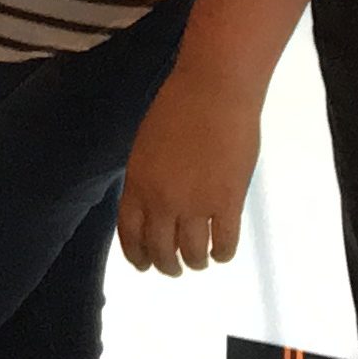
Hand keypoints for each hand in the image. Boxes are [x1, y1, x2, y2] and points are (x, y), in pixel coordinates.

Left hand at [117, 67, 263, 275]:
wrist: (213, 90)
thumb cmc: (180, 106)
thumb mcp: (147, 145)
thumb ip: (147, 179)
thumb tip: (153, 205)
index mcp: (137, 184)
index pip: (130, 235)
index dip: (137, 256)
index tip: (143, 265)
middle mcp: (161, 200)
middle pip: (160, 250)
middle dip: (167, 266)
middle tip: (174, 269)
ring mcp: (194, 204)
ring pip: (192, 253)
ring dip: (196, 262)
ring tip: (201, 261)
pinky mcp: (227, 202)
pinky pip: (224, 243)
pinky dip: (223, 253)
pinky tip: (223, 252)